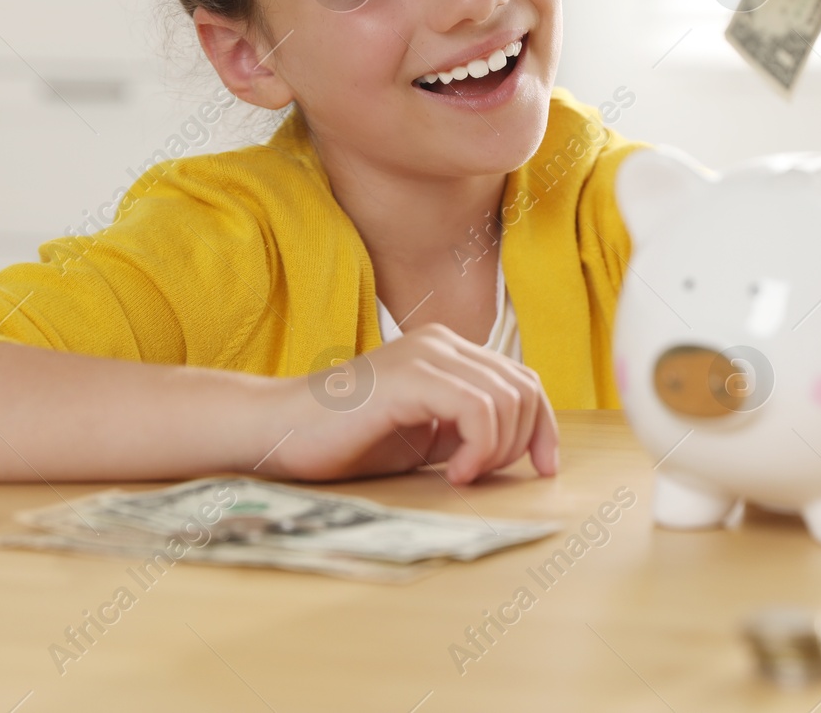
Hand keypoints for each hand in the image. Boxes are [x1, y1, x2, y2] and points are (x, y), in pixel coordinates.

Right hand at [260, 324, 559, 484]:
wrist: (277, 431)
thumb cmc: (341, 440)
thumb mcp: (421, 438)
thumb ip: (465, 432)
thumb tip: (519, 448)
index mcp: (446, 352)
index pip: (522, 380)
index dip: (543, 427)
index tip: (542, 470)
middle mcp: (442, 343)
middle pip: (524, 388)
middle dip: (522, 443)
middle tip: (479, 476)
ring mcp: (427, 354)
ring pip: (508, 398)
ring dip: (497, 450)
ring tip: (460, 476)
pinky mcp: (411, 376)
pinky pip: (479, 409)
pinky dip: (479, 448)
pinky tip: (453, 473)